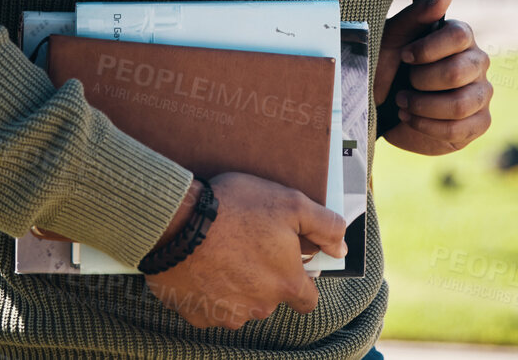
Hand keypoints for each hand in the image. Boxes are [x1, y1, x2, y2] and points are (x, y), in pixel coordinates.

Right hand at [144, 171, 345, 329]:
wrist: (177, 222)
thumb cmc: (234, 209)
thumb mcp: (289, 203)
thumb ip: (324, 226)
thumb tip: (341, 246)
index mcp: (286, 284)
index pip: (308, 300)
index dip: (300, 280)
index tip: (286, 262)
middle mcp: (260, 307)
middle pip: (271, 300)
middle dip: (264, 279)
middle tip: (248, 246)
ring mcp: (227, 315)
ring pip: (241, 305)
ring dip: (236, 285)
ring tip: (222, 252)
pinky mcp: (197, 314)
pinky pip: (209, 307)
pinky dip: (208, 290)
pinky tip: (202, 265)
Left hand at [375, 0, 492, 154]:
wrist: (380, 103)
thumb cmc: (387, 63)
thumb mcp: (392, 36)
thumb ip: (418, 14)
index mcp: (460, 36)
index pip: (459, 36)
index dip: (427, 49)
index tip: (405, 56)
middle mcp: (477, 62)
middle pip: (458, 72)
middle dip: (421, 81)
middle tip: (404, 84)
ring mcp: (482, 93)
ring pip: (460, 104)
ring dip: (423, 106)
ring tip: (404, 103)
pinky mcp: (480, 122)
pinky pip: (461, 128)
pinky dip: (428, 126)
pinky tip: (411, 118)